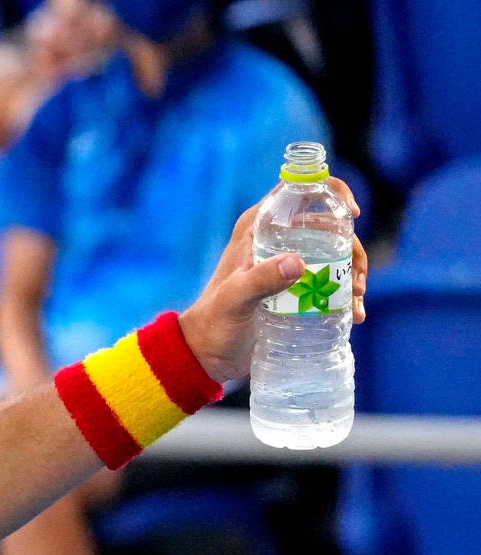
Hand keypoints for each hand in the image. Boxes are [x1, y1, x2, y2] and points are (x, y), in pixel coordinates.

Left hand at [179, 176, 366, 384]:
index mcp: (258, 226)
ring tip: (356, 301)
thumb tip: (297, 263)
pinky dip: (345, 292)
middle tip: (356, 282)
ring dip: (353, 273)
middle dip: (351, 247)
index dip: (331, 191)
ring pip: (335, 252)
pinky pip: (330, 279)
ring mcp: (287, 262)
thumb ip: (259, 280)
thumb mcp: (234, 300)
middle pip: (329, 225)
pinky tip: (354, 313)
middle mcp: (275, 238)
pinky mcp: (296, 287)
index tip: (352, 213)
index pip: (298, 190)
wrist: (207, 355)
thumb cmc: (213, 324)